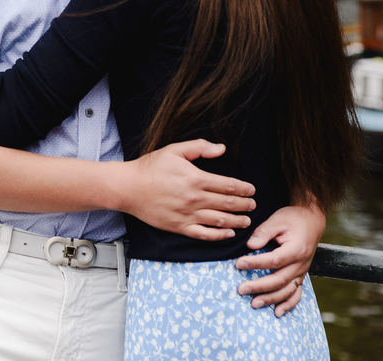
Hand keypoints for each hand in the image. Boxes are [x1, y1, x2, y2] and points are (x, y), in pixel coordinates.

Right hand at [113, 140, 256, 240]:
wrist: (129, 187)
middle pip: (228, 203)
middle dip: (244, 205)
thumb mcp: (175, 150)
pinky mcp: (179, 227)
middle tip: (253, 205)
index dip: (244, 189)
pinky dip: (219, 235)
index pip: (229, 185)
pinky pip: (204, 234)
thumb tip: (222, 148)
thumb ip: (200, 147)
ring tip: (246, 220)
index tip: (251, 190)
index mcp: (196, 178)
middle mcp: (194, 198)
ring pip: (220, 220)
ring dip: (237, 221)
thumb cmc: (151, 167)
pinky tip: (228, 233)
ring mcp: (187, 215)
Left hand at [235, 202, 325, 316]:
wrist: (312, 221)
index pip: (274, 260)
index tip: (239, 264)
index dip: (256, 264)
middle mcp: (300, 263)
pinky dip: (288, 305)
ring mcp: (302, 272)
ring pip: (287, 290)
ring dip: (271, 299)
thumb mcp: (278, 219)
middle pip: (279, 280)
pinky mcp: (301, 276)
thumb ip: (263, 232)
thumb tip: (250, 246)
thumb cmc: (293, 218)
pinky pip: (297, 294)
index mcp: (296, 249)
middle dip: (259, 287)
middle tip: (241, 290)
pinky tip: (277, 312)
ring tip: (254, 303)